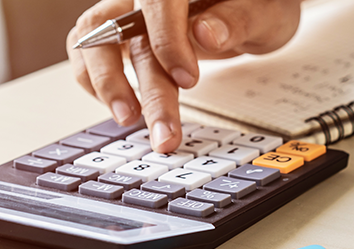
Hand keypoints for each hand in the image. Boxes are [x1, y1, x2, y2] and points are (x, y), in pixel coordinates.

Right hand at [66, 0, 302, 152]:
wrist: (251, 9)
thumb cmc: (259, 6)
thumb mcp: (264, 13)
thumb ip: (237, 20)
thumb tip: (204, 33)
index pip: (159, 1)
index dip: (167, 41)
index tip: (186, 80)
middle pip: (129, 32)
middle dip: (147, 87)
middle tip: (166, 131)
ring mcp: (129, 11)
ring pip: (95, 39)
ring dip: (107, 83)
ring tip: (129, 120)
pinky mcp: (122, 34)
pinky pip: (89, 49)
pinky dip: (94, 79)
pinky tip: (122, 107)